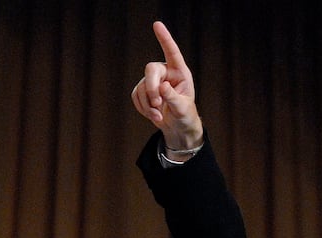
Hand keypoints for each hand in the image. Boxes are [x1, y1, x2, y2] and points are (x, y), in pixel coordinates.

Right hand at [131, 21, 202, 149]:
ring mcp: (152, 81)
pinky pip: (136, 96)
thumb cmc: (185, 115)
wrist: (178, 128)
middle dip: (151, 87)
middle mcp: (165, 73)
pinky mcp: (142, 91)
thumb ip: (173, 97)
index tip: (157, 25)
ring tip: (159, 116)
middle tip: (158, 103)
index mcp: (180, 72)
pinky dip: (143, 108)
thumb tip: (162, 87)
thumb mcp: (183, 108)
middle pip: (151, 69)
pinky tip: (154, 116)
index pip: (172, 52)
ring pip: (141, 87)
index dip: (164, 39)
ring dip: (148, 104)